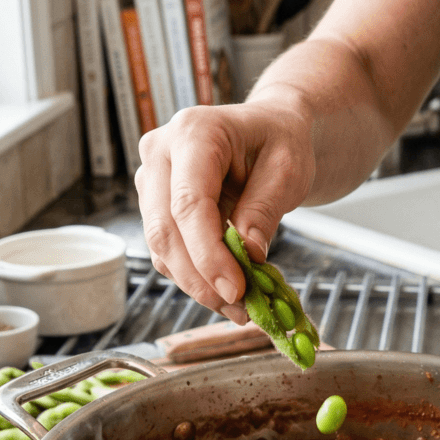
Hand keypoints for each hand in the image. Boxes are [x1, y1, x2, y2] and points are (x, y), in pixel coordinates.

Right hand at [135, 100, 314, 323]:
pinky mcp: (156, 206)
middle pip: (165, 230)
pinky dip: (194, 278)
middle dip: (200, 277)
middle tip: (238, 307)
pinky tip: (225, 293)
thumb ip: (265, 209)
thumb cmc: (280, 141)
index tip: (236, 289)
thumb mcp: (288, 169)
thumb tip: (248, 254)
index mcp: (193, 133)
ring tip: (239, 306)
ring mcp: (152, 180)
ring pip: (161, 247)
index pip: (189, 204)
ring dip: (197, 285)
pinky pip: (167, 251)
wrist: (270, 132)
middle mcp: (160, 153)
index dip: (208, 254)